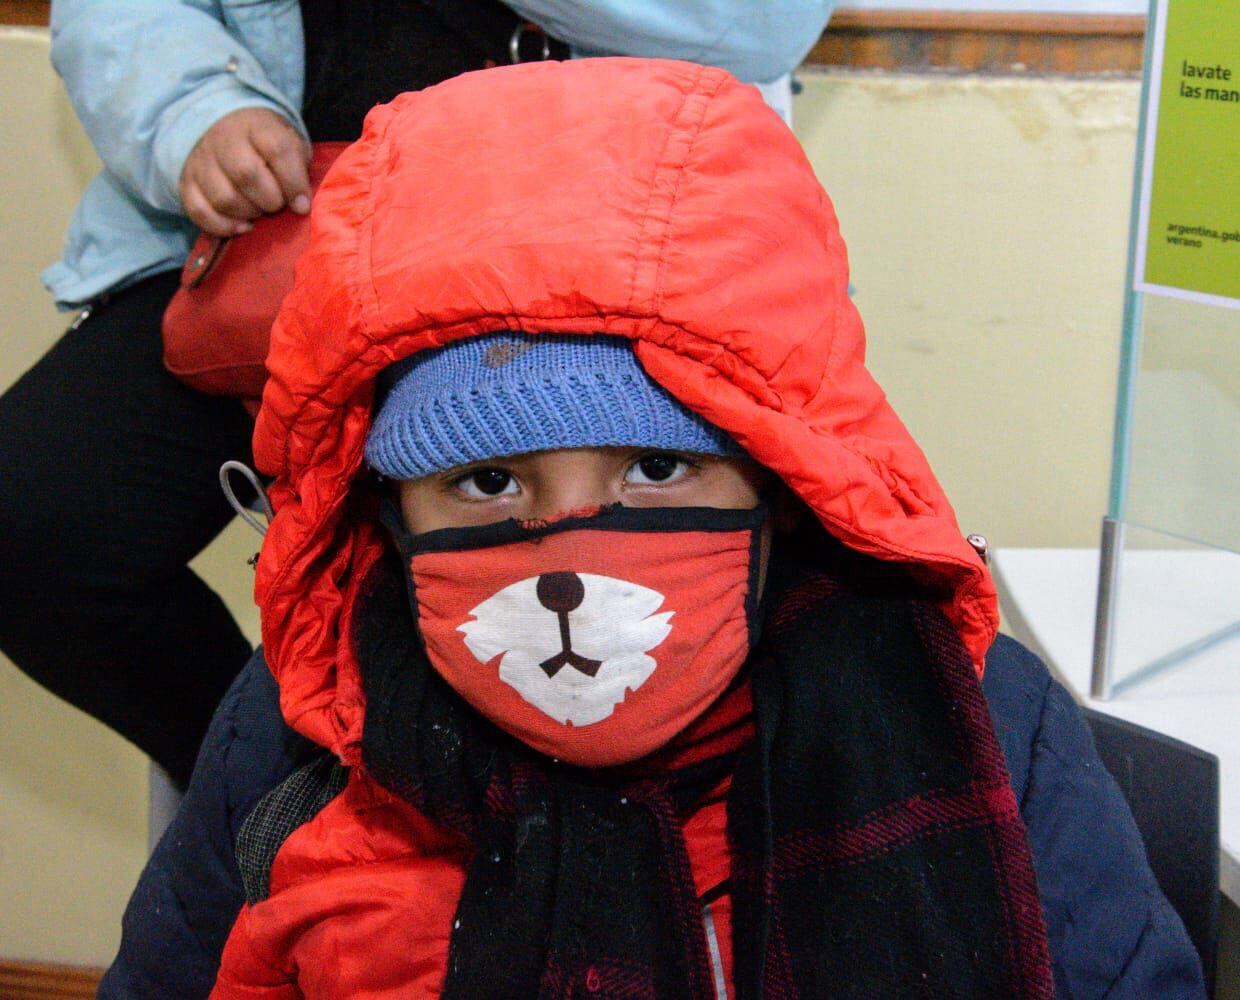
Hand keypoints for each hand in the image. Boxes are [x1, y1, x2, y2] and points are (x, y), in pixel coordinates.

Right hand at [179, 108, 310, 236]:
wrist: (224, 127)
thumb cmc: (266, 144)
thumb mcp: (290, 143)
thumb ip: (298, 169)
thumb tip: (300, 206)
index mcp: (257, 126)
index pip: (277, 150)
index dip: (293, 183)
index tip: (302, 205)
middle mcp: (225, 140)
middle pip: (246, 175)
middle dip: (270, 201)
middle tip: (277, 205)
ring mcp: (202, 162)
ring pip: (223, 198)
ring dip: (248, 214)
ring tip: (259, 211)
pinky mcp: (186, 183)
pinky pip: (199, 211)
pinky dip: (223, 226)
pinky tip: (242, 226)